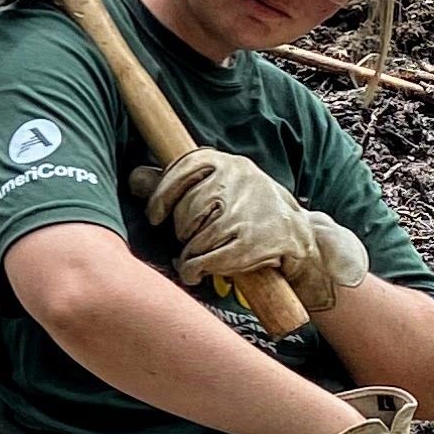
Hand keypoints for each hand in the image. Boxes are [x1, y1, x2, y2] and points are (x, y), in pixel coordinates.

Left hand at [137, 147, 367, 319]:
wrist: (299, 236)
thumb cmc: (248, 211)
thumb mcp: (219, 187)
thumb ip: (176, 183)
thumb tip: (134, 178)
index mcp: (229, 162)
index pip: (183, 170)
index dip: (161, 196)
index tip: (154, 216)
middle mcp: (240, 181)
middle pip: (187, 209)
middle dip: (181, 230)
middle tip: (189, 239)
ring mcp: (249, 211)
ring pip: (196, 237)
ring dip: (188, 254)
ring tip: (193, 257)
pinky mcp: (255, 243)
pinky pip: (210, 259)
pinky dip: (196, 269)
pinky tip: (195, 271)